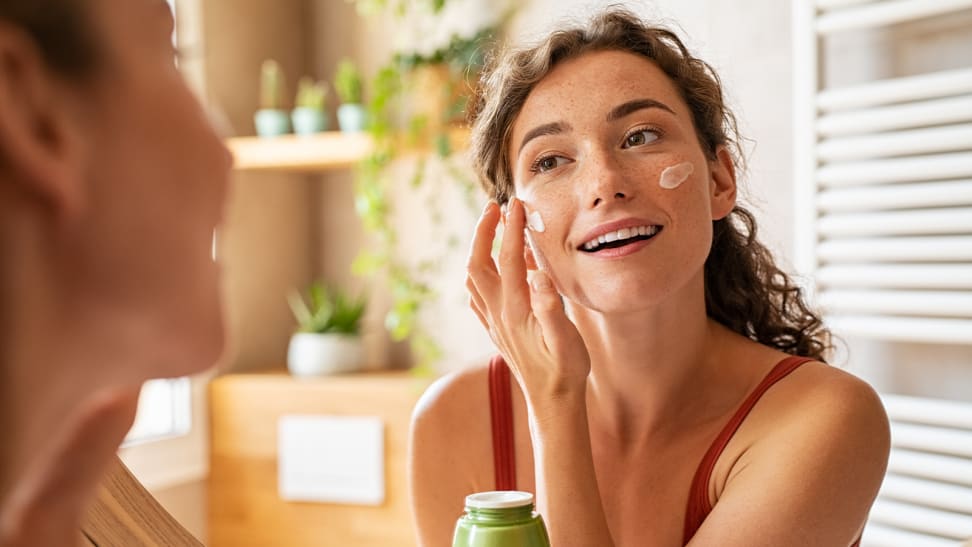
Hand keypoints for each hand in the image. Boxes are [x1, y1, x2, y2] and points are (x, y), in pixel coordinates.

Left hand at [466, 199, 589, 403]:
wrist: (552, 404)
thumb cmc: (565, 372)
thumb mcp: (566, 341)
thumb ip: (552, 308)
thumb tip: (538, 275)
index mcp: (516, 310)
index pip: (508, 258)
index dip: (511, 228)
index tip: (517, 203)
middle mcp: (499, 313)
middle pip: (478, 263)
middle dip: (483, 231)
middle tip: (495, 207)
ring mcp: (494, 322)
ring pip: (474, 278)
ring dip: (479, 249)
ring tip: (492, 229)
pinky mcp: (496, 330)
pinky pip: (478, 295)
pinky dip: (480, 273)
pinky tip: (493, 269)